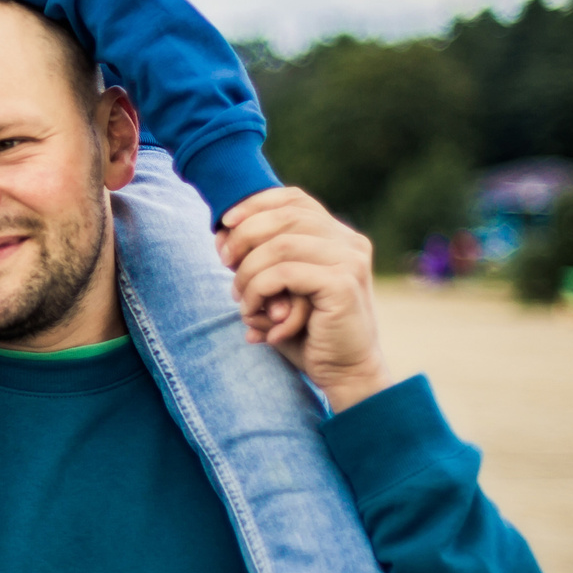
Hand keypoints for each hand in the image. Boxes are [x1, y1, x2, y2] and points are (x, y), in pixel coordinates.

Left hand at [214, 187, 391, 412]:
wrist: (345, 372)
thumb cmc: (308, 332)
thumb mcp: (280, 288)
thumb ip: (260, 259)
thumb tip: (221, 235)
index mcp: (339, 236)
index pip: (294, 199)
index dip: (255, 204)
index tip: (224, 224)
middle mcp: (350, 242)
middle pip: (284, 216)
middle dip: (244, 237)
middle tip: (225, 264)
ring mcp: (350, 261)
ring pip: (279, 245)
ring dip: (248, 271)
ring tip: (240, 298)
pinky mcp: (342, 285)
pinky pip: (284, 273)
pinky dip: (258, 290)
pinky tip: (253, 312)